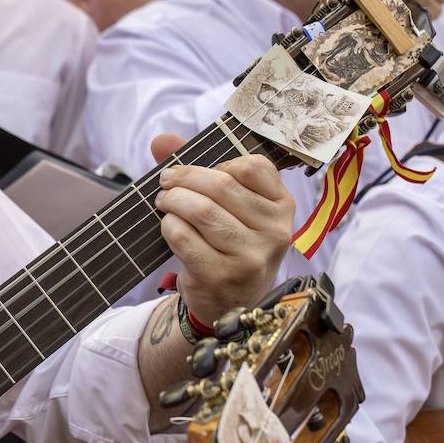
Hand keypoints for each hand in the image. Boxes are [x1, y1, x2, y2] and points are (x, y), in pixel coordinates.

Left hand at [151, 141, 293, 327]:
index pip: (252, 166)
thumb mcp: (229, 209)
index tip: (198, 174)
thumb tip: (160, 139)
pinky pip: (184, 237)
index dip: (217, 164)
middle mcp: (275, 232)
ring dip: (173, 200)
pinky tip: (169, 227)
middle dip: (184, 178)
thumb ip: (199, 169)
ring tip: (164, 202)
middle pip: (221, 185)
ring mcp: (251, 257)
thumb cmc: (229, 245)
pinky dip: (169, 226)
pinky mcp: (222, 276)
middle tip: (166, 182)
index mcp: (282, 207)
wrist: (229, 304)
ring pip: (202, 210)